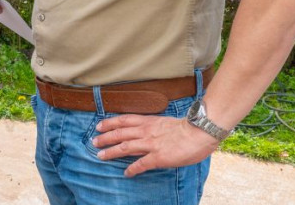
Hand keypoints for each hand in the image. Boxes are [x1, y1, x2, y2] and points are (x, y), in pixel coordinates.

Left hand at [91, 114, 219, 176]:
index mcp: (148, 121)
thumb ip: (155, 126)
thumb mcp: (166, 122)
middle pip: (120, 133)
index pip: (124, 120)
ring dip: (111, 152)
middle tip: (94, 141)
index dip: (109, 123)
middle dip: (105, 137)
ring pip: (125, 147)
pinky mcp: (158, 157)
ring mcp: (151, 144)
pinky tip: (126, 173)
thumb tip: (148, 130)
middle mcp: (146, 131)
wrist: (200, 131)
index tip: (98, 125)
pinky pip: (141, 164)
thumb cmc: (188, 127)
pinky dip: (132, 169)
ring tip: (101, 156)